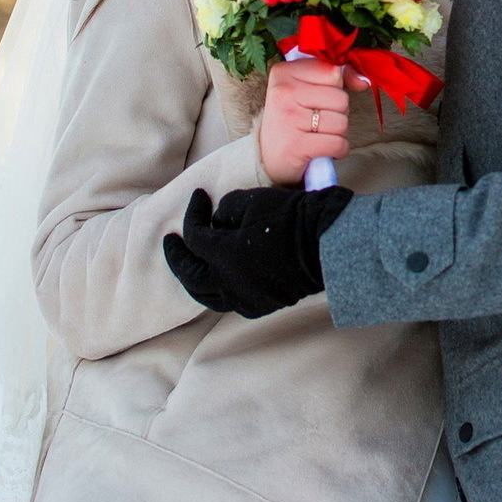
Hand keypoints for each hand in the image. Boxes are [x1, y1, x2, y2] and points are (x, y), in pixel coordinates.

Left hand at [162, 185, 352, 318]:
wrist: (330, 244)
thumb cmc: (293, 218)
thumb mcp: (254, 201)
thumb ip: (226, 210)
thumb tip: (219, 223)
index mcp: (223, 257)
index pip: (195, 236)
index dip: (193, 213)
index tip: (198, 196)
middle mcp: (229, 284)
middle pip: (190, 275)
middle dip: (177, 257)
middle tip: (172, 242)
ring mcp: (245, 298)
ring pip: (206, 295)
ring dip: (194, 278)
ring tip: (190, 264)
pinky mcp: (261, 305)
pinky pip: (229, 301)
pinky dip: (218, 289)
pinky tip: (220, 278)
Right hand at [257, 56, 364, 184]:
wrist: (267, 157)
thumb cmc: (293, 119)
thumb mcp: (306, 89)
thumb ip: (336, 78)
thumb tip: (363, 81)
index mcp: (285, 71)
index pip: (334, 72)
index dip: (336, 89)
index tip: (321, 100)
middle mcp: (284, 91)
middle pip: (341, 98)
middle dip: (338, 113)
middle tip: (318, 121)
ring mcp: (289, 118)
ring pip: (342, 122)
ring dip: (338, 133)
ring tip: (319, 135)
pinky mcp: (296, 145)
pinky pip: (338, 144)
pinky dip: (338, 150)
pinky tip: (324, 149)